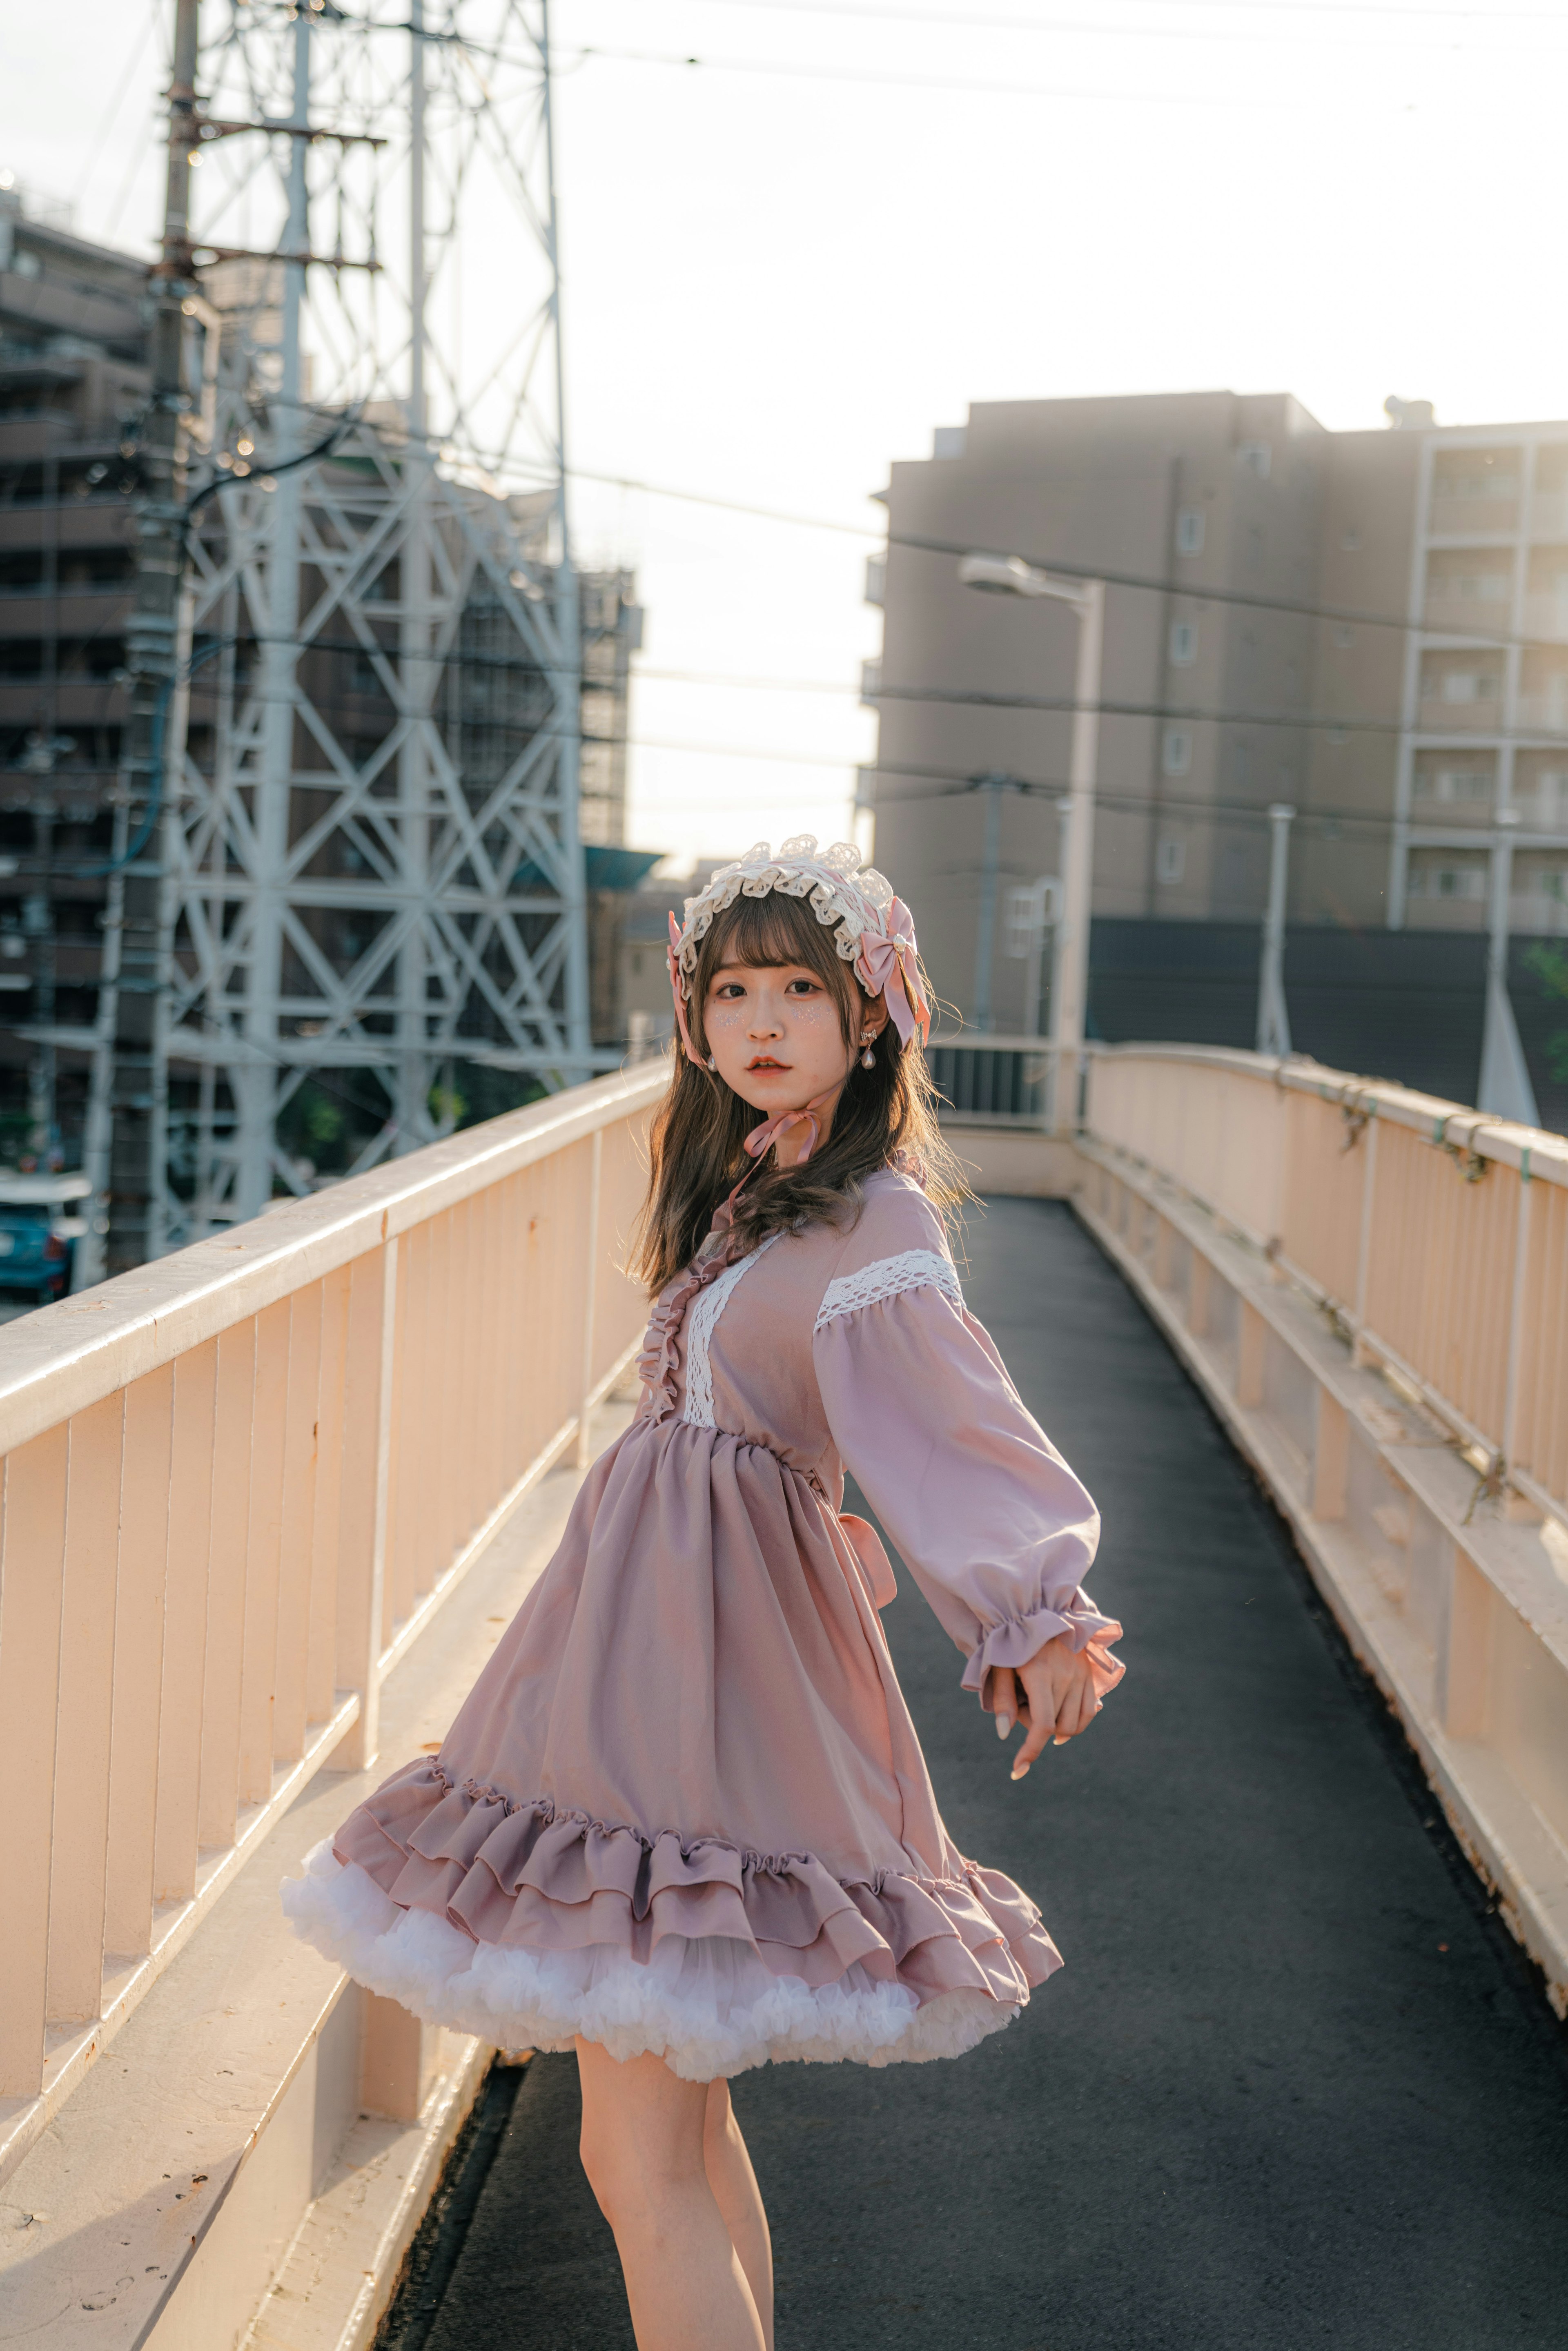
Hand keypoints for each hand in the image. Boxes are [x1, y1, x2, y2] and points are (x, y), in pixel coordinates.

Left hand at [992, 1634, 1102, 1781]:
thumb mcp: (999, 1666)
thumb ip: (1002, 1700)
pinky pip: (1089, 1712)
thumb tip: (1005, 1735)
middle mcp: (1064, 1676)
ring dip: (1055, 1727)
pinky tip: (1059, 1718)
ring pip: (1074, 1725)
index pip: (1041, 1725)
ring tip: (1039, 1704)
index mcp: (1039, 1674)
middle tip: (1022, 1706)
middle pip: (1056, 1728)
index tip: (1018, 1770)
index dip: (1030, 1751)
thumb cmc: (1011, 1641)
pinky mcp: (1089, 1674)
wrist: (1037, 1610)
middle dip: (1035, 1729)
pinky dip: (1076, 1723)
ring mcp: (1081, 1675)